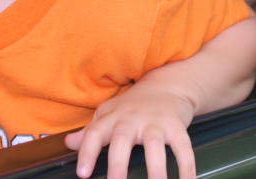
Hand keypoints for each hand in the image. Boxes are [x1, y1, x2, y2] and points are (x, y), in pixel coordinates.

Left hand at [65, 85, 195, 178]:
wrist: (167, 85)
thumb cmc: (133, 106)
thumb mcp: (109, 114)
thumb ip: (90, 131)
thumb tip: (68, 143)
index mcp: (112, 118)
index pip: (94, 134)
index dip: (86, 153)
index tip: (82, 174)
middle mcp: (132, 120)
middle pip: (122, 141)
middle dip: (118, 165)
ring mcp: (156, 123)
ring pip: (155, 146)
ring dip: (155, 171)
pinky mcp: (176, 126)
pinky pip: (183, 147)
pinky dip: (186, 166)